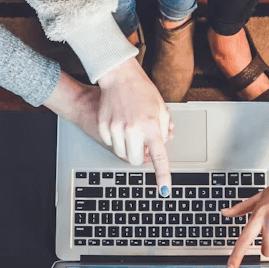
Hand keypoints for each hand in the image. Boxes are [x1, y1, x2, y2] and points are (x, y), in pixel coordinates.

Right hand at [96, 58, 171, 195]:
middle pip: (135, 161)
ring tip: (132, 130)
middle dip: (140, 156)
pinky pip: (111, 144)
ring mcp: (116, 129)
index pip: (159, 157)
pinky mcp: (103, 127)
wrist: (119, 76)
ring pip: (121, 154)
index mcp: (151, 127)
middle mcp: (133, 130)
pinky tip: (120, 124)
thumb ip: (164, 131)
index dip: (163, 176)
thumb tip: (161, 147)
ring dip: (128, 148)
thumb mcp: (161, 110)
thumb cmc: (142, 91)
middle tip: (143, 143)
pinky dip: (116, 139)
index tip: (165, 190)